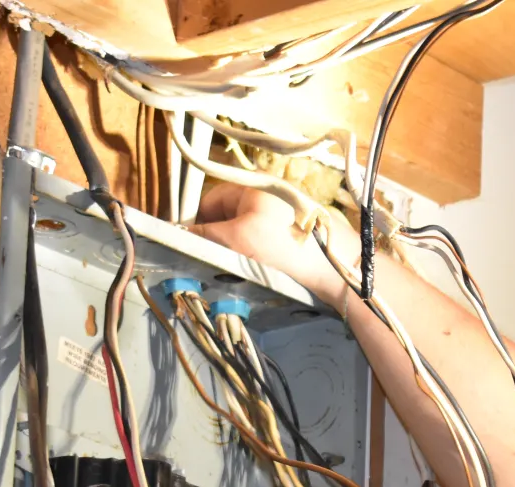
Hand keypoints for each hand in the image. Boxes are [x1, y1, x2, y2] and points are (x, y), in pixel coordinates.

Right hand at [193, 185, 352, 308]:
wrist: (337, 269)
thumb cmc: (286, 248)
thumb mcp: (238, 239)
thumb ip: (204, 236)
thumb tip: (177, 236)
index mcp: (252, 187)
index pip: (209, 201)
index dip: (197, 225)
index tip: (190, 250)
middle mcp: (267, 195)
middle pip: (227, 218)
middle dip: (219, 240)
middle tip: (217, 264)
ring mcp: (283, 214)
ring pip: (245, 233)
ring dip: (237, 251)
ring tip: (241, 270)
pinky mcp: (296, 233)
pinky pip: (265, 243)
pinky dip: (257, 256)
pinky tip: (262, 271)